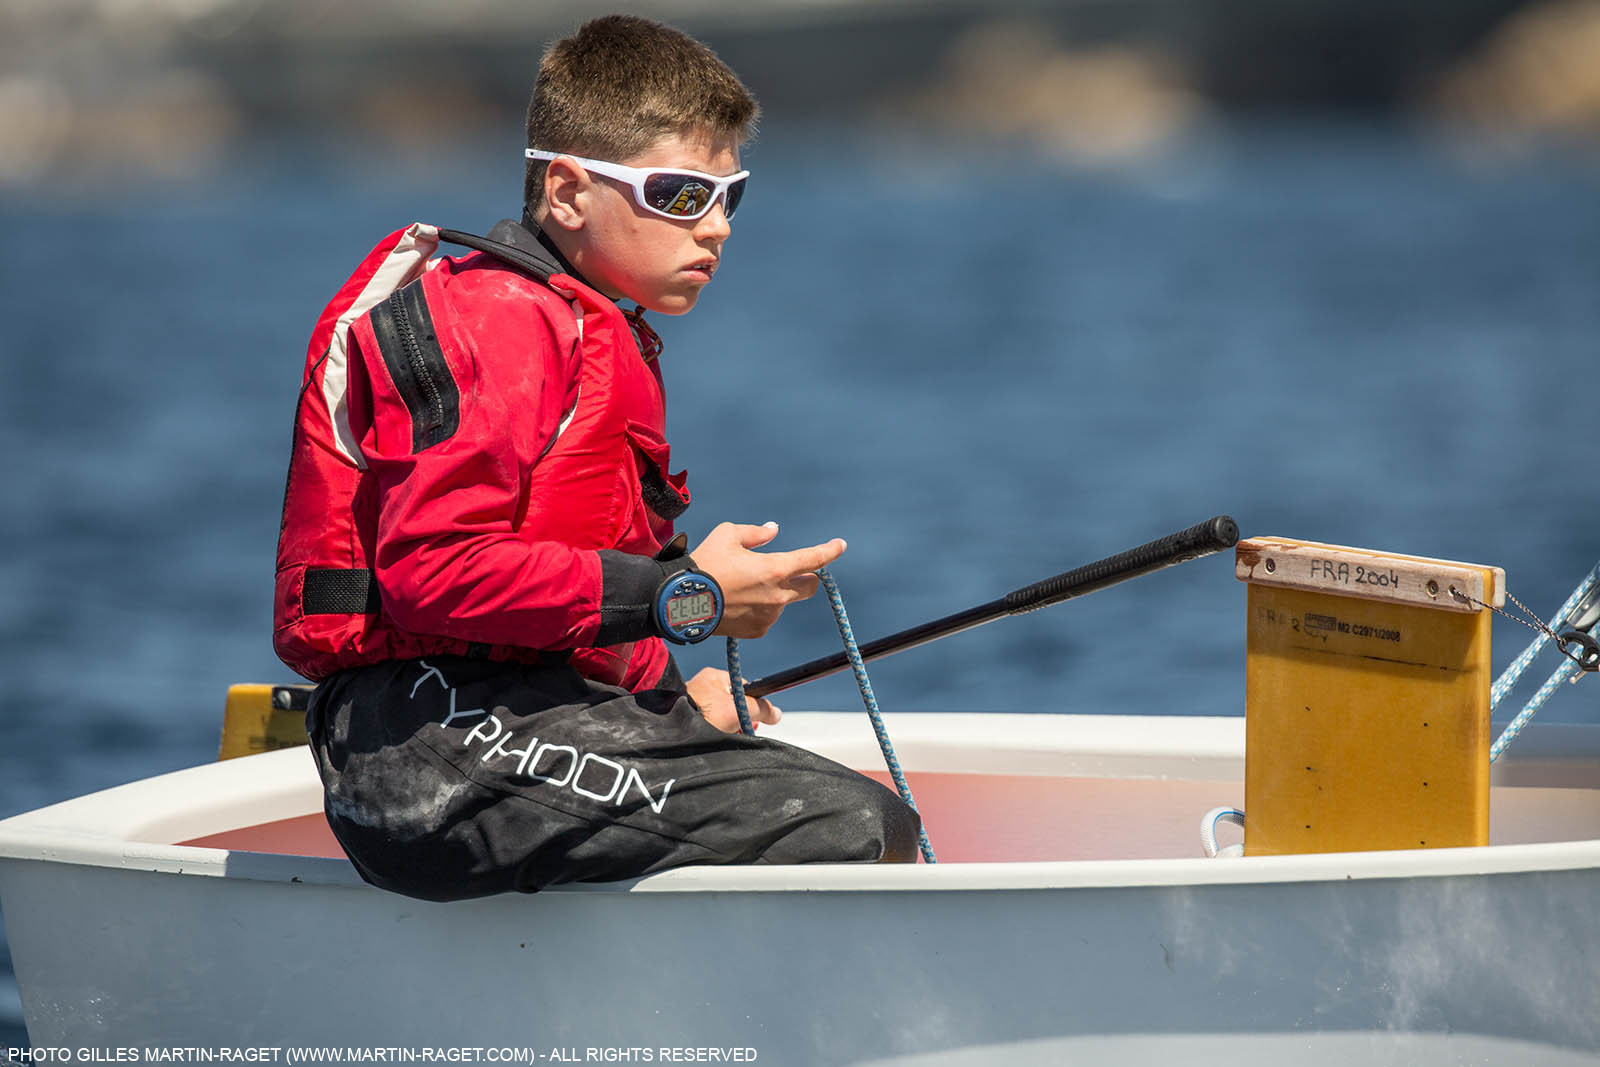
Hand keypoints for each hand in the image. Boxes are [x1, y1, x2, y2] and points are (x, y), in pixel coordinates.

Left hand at [686, 667, 779, 733]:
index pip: (743, 687)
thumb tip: (776, 714)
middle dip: (739, 720)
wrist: (675, 732)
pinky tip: (714, 739)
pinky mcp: (686, 719)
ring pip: (721, 717)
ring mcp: (692, 703)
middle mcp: (702, 687)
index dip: (752, 703)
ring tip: (726, 736)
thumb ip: (761, 709)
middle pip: (732, 704)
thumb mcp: (740, 710)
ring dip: (728, 728)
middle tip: (740, 730)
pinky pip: (708, 725)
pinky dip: (714, 733)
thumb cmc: (704, 714)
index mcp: (714, 677)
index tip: (754, 717)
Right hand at [689, 522, 845, 638]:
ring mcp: (770, 615)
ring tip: (741, 588)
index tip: (840, 545)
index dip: (829, 551)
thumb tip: (773, 531)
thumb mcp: (727, 535)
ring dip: (774, 593)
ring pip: (783, 601)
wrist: (682, 602)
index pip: (813, 559)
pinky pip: (767, 616)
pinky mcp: (759, 630)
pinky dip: (759, 609)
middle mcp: (779, 595)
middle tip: (785, 571)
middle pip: (809, 586)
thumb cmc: (705, 563)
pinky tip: (736, 603)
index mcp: (776, 568)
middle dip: (805, 577)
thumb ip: (755, 533)